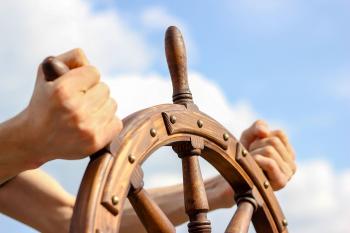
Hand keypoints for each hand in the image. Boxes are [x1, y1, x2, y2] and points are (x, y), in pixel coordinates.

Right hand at [21, 48, 121, 163]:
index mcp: (62, 90)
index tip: (75, 86)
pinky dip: (107, 122)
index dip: (85, 77)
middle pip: (105, 88)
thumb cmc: (44, 102)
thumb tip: (91, 63)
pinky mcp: (96, 142)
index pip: (94, 72)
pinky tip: (91, 124)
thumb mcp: (47, 73)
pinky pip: (117, 122)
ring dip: (101, 106)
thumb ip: (71, 58)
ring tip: (84, 113)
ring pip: (112, 104)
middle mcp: (75, 109)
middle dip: (93, 92)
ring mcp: (87, 127)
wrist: (35, 139)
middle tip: (78, 101)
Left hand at [240, 120, 295, 189]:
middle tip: (251, 157)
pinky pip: (270, 163)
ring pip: (269, 150)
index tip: (255, 147)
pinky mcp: (281, 181)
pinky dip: (258, 160)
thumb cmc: (245, 156)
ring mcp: (288, 173)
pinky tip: (252, 166)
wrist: (235, 177)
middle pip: (274, 141)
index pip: (279, 134)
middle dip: (257, 145)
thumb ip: (258, 126)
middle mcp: (291, 163)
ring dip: (254, 154)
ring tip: (251, 163)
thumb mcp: (249, 136)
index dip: (262, 137)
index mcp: (288, 152)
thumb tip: (265, 132)